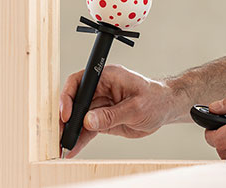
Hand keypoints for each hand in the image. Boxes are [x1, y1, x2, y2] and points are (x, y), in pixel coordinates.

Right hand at [59, 64, 177, 157]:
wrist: (165, 109)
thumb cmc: (156, 99)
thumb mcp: (136, 107)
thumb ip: (112, 115)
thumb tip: (89, 121)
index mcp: (107, 77)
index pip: (79, 82)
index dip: (68, 97)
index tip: (67, 115)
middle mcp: (100, 89)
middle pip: (74, 102)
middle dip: (65, 119)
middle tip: (59, 134)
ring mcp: (100, 104)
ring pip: (79, 118)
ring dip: (71, 132)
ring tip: (63, 147)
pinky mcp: (102, 118)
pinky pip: (87, 129)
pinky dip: (80, 139)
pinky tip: (73, 149)